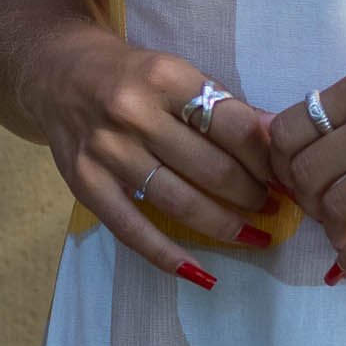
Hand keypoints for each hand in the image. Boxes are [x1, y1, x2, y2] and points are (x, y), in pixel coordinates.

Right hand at [29, 24, 272, 284]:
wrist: (59, 74)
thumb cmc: (134, 76)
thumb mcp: (180, 74)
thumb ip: (226, 107)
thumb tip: (278, 136)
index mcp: (166, 77)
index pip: (233, 126)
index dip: (266, 158)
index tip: (285, 175)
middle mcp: (133, 112)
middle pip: (211, 168)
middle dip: (252, 194)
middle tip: (274, 206)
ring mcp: (106, 151)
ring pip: (179, 202)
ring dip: (225, 225)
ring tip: (254, 234)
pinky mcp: (84, 183)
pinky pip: (132, 230)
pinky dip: (168, 256)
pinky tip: (201, 271)